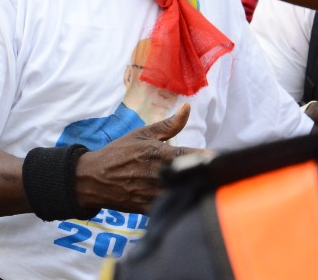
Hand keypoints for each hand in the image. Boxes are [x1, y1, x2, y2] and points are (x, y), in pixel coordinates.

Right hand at [74, 104, 207, 212]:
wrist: (95, 179)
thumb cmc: (119, 153)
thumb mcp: (141, 134)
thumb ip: (168, 125)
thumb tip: (188, 108)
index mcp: (161, 154)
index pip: (197, 157)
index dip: (212, 159)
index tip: (222, 159)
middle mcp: (161, 175)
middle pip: (194, 178)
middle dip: (205, 175)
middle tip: (215, 172)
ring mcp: (156, 193)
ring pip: (184, 194)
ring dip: (194, 189)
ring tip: (200, 184)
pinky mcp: (150, 208)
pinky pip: (171, 206)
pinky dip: (178, 201)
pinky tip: (182, 197)